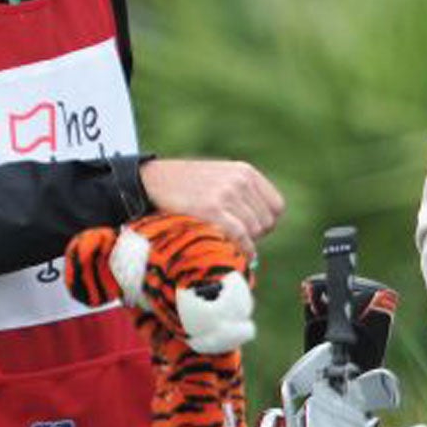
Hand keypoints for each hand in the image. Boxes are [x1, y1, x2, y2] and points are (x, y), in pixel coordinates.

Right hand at [140, 159, 284, 260]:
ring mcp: (226, 194)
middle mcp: (239, 181)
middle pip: (266, 223)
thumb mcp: (219, 179)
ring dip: (244, 243)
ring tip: (225, 241)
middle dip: (253, 236)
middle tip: (233, 239)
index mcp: (245, 172)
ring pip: (254, 232)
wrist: (150, 181)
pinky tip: (235, 254)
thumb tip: (262, 230)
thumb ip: (242, 198)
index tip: (250, 231)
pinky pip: (240, 237)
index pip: (276, 207)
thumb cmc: (185, 187)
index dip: (265, 224)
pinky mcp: (212, 209)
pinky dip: (241, 249)